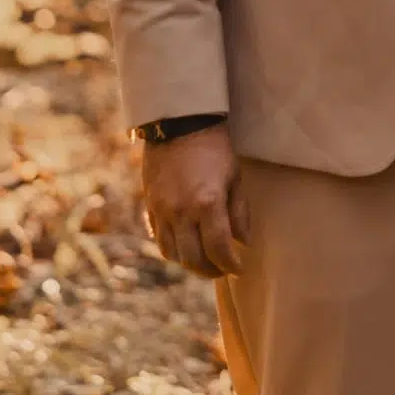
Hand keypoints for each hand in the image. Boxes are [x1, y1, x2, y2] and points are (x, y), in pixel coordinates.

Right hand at [139, 124, 248, 278]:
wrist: (180, 124)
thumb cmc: (214, 148)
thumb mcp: (234, 177)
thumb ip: (239, 212)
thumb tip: (244, 242)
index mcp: (207, 204)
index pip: (219, 249)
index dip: (230, 265)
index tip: (239, 268)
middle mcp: (181, 212)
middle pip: (193, 259)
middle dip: (210, 270)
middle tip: (222, 270)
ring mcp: (162, 210)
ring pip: (172, 254)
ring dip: (189, 263)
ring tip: (204, 260)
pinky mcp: (150, 206)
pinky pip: (158, 239)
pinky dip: (172, 249)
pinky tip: (185, 246)